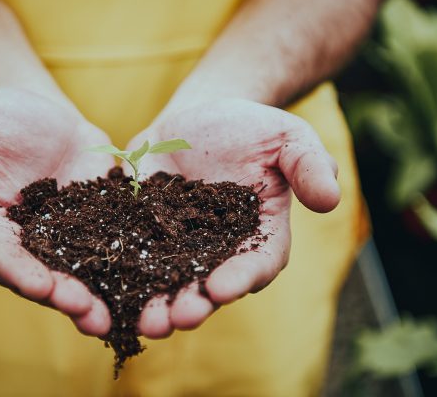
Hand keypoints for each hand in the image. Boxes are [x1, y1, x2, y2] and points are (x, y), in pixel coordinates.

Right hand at [0, 89, 113, 335]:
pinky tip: (147, 280)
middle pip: (43, 276)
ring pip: (80, 272)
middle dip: (66, 296)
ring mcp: (65, 238)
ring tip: (117, 315)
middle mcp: (25, 244)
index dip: (19, 273)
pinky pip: (112, 246)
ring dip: (98, 294)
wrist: (39, 111)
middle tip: (90, 313)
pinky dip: (127, 264)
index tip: (42, 287)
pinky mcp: (97, 225)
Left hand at [127, 98, 339, 337]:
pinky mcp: (143, 231)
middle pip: (207, 285)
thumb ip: (309, 165)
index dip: (241, 278)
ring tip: (142, 320)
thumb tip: (331, 200)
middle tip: (176, 319)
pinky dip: (119, 271)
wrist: (201, 116)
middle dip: (193, 304)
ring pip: (166, 280)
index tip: (223, 289)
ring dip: (154, 303)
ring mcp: (177, 245)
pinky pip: (130, 253)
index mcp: (258, 235)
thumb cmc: (251, 128)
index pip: (256, 263)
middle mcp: (218, 251)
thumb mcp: (287, 137)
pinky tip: (105, 286)